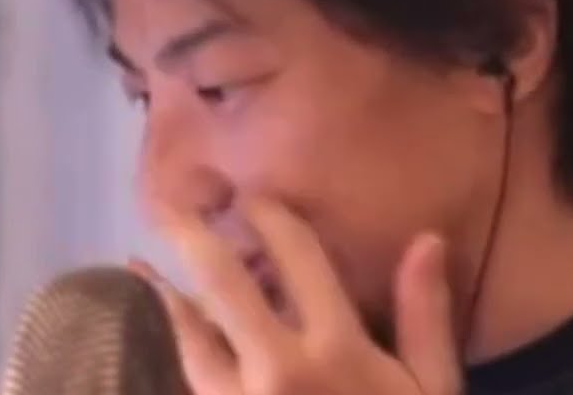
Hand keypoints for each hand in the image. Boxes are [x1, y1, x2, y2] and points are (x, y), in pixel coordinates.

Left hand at [132, 199, 462, 394]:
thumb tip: (426, 239)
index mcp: (336, 349)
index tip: (254, 196)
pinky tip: (159, 335)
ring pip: (188, 337)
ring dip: (164, 296)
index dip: (272, 217)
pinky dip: (172, 351)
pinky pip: (188, 383)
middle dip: (191, 234)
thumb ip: (424, 317)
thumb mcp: (431, 391)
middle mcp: (277, 368)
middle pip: (223, 284)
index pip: (298, 258)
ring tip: (140, 266)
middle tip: (171, 202)